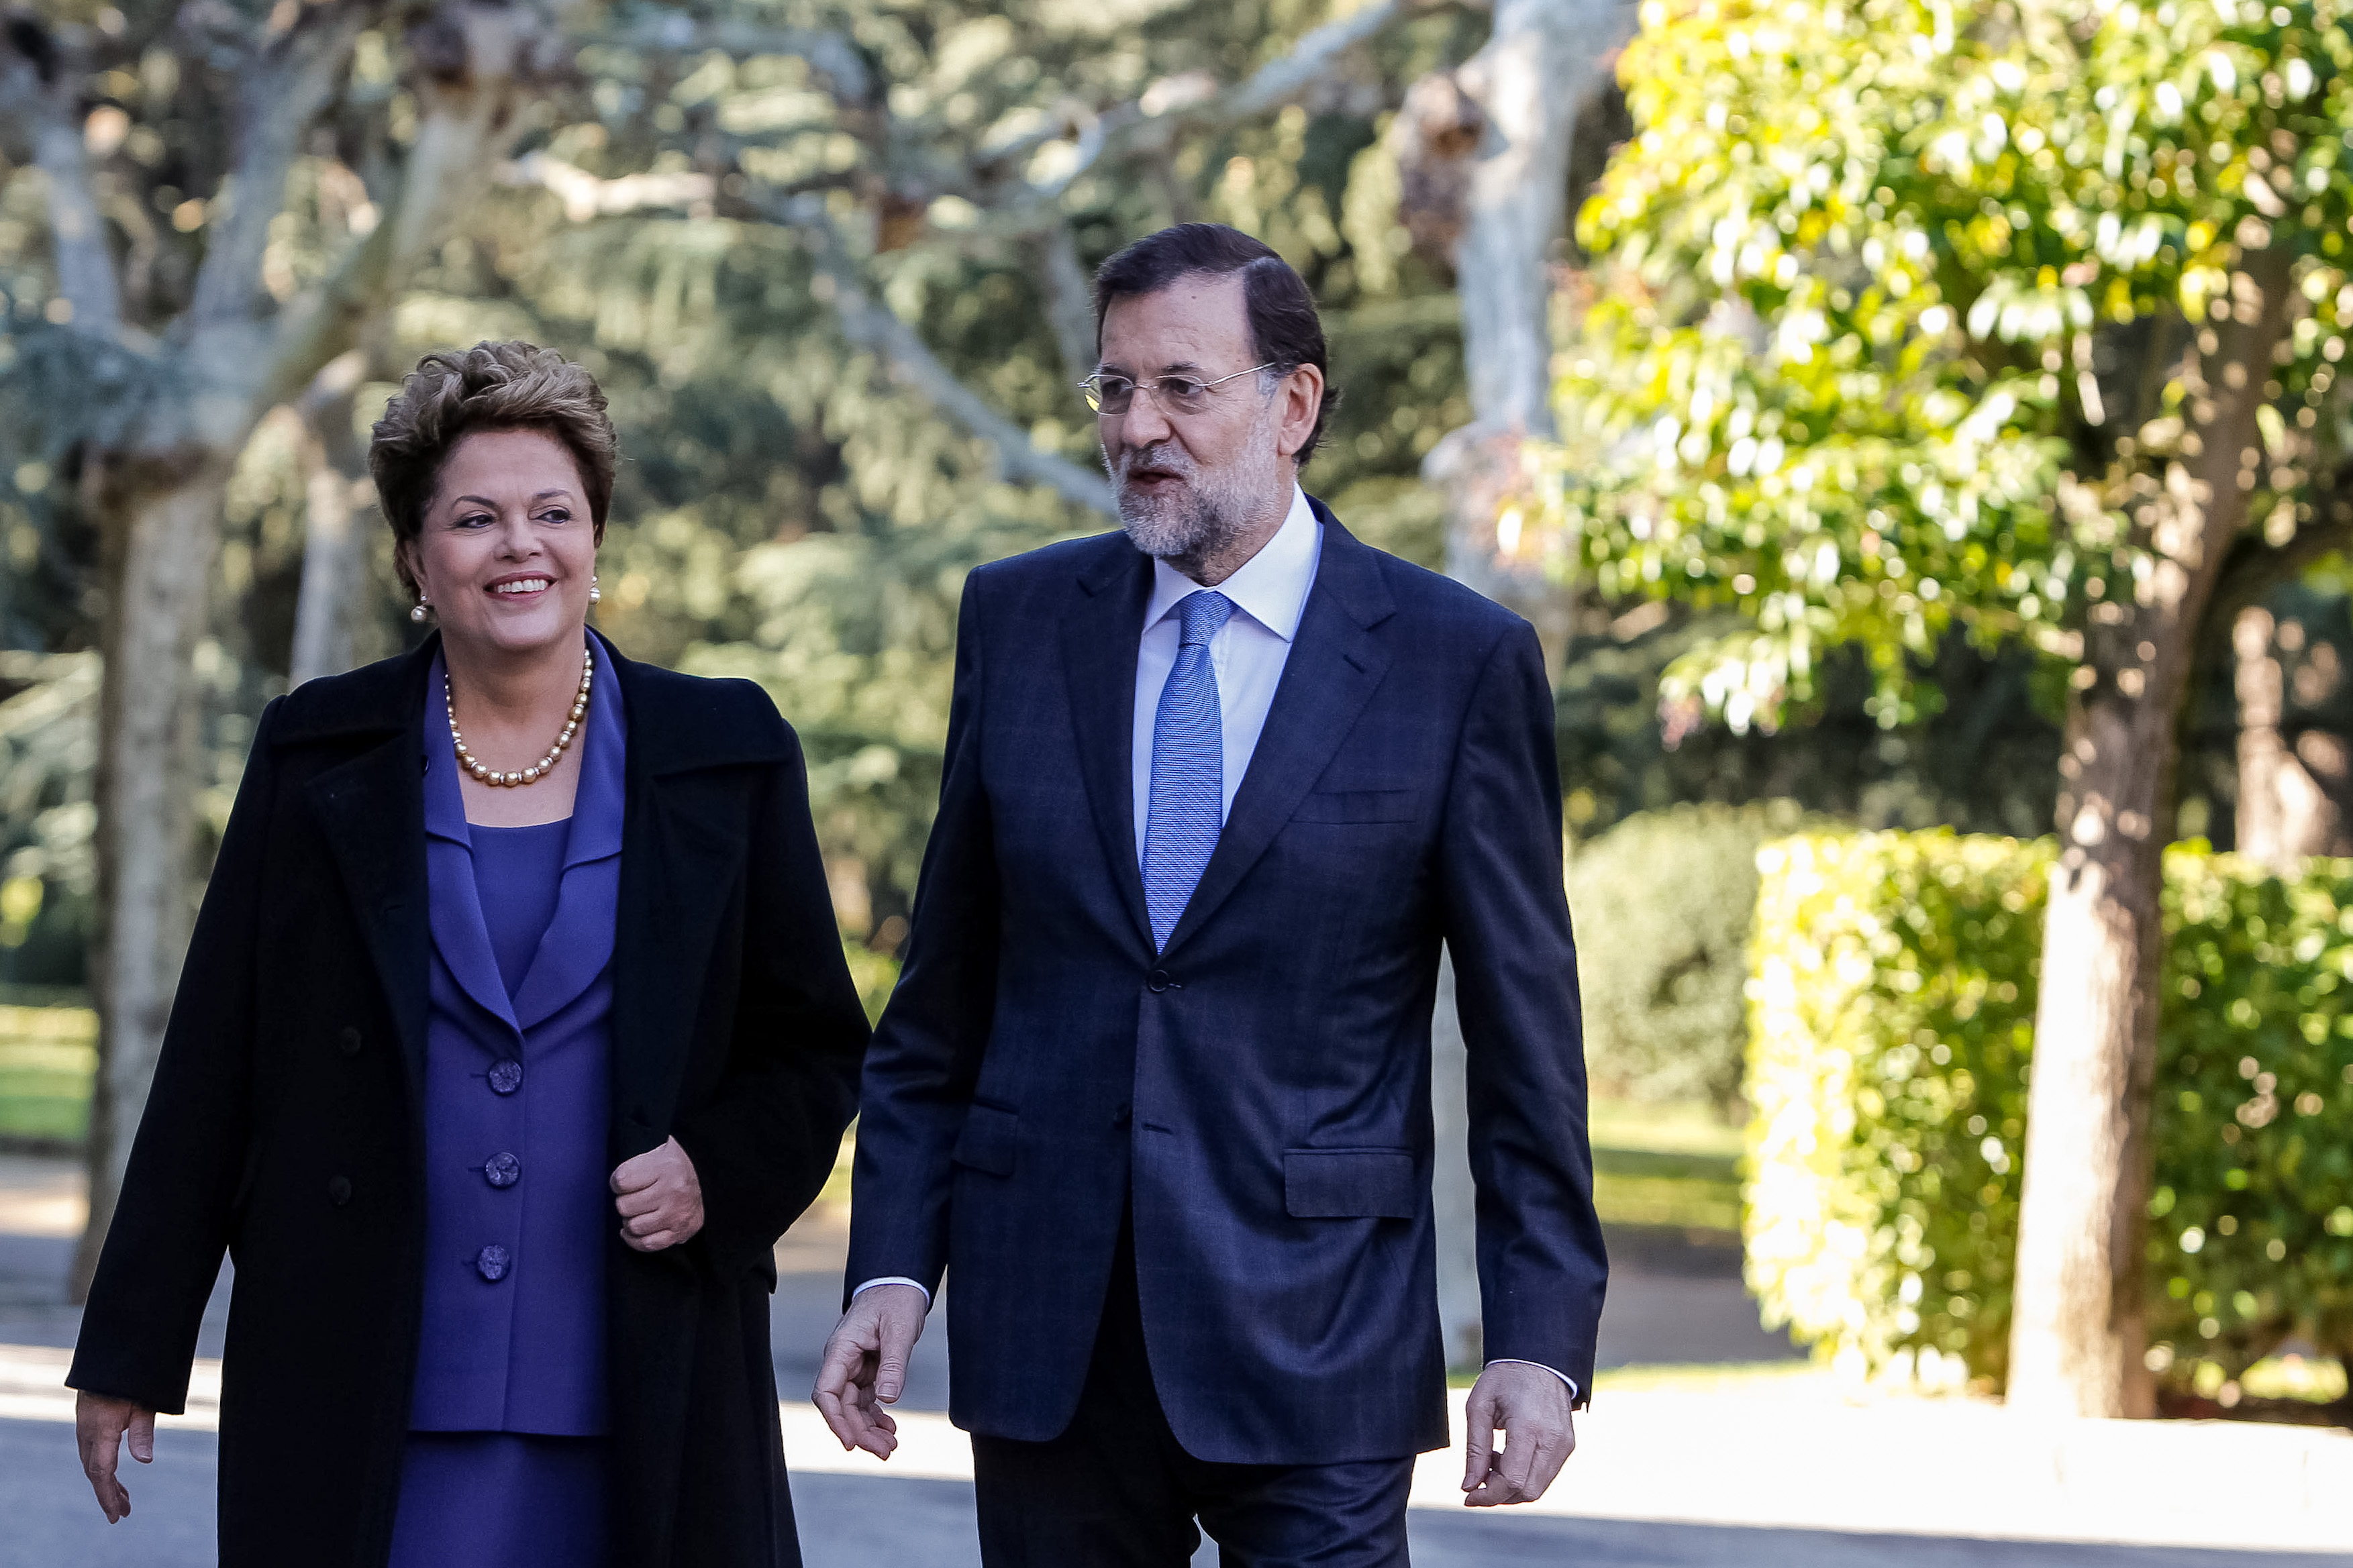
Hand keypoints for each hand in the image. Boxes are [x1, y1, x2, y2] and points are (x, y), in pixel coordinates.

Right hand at [76, 1391, 154, 1522]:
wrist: (109, 1358)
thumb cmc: (130, 1380)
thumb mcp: (142, 1404)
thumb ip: (143, 1432)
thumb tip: (146, 1461)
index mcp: (100, 1431)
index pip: (101, 1472)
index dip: (107, 1495)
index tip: (116, 1514)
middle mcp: (87, 1434)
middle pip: (95, 1472)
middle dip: (108, 1494)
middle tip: (122, 1513)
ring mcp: (85, 1430)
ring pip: (93, 1464)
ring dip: (106, 1483)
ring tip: (122, 1501)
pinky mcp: (88, 1425)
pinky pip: (93, 1453)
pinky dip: (103, 1469)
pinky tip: (113, 1478)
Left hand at [611, 1136, 703, 1251]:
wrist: (709, 1177)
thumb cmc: (673, 1165)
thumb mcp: (656, 1153)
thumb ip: (634, 1166)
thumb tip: (613, 1186)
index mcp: (665, 1167)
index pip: (620, 1181)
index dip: (616, 1182)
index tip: (624, 1182)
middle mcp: (673, 1192)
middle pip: (624, 1206)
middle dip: (624, 1201)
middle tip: (633, 1196)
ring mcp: (677, 1214)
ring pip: (634, 1226)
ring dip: (630, 1220)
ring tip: (638, 1211)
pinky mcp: (680, 1232)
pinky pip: (648, 1244)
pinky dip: (635, 1240)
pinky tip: (633, 1231)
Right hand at [812, 1283, 927, 1459]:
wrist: (900, 1283)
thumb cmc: (896, 1299)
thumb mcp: (899, 1329)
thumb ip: (894, 1363)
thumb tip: (888, 1398)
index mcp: (841, 1350)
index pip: (826, 1392)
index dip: (835, 1421)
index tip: (851, 1443)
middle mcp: (842, 1361)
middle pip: (841, 1406)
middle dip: (860, 1432)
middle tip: (885, 1451)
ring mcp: (852, 1367)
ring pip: (853, 1407)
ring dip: (869, 1429)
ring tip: (890, 1447)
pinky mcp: (866, 1370)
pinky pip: (865, 1400)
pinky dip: (876, 1416)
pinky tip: (890, 1428)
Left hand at [1461, 1361, 1575, 1506]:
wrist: (1539, 1359)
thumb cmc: (1505, 1379)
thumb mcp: (1479, 1406)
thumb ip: (1475, 1449)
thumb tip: (1469, 1486)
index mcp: (1529, 1427)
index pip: (1512, 1480)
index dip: (1488, 1495)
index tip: (1468, 1495)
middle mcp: (1553, 1440)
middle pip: (1527, 1491)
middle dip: (1498, 1495)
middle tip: (1478, 1478)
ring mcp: (1564, 1445)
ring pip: (1538, 1489)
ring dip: (1511, 1487)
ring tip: (1493, 1460)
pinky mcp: (1568, 1446)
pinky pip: (1545, 1477)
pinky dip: (1524, 1477)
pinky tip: (1508, 1457)